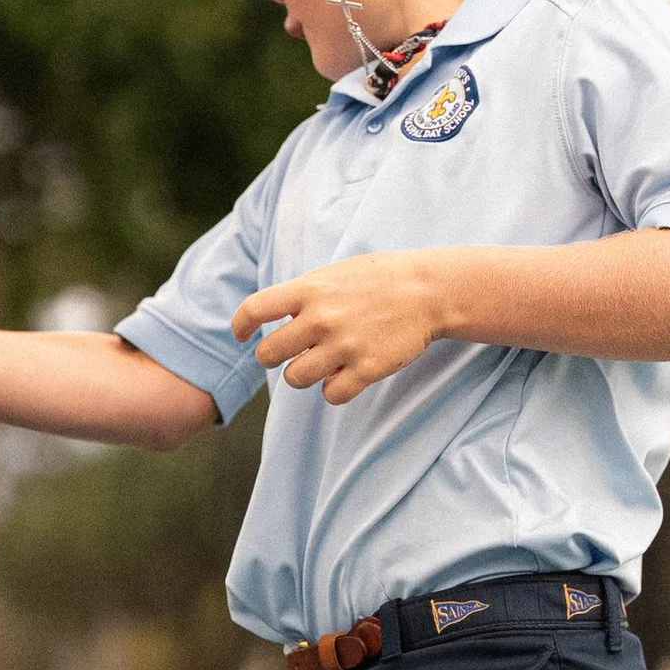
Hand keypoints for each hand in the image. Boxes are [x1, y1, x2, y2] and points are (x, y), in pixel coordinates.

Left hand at [233, 255, 443, 404]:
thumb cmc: (380, 279)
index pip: (255, 309)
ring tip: (318, 364)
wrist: (428, 291)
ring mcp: (344, 346)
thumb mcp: (335, 274)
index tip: (241, 335)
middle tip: (284, 354)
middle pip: (269, 354)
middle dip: (271, 357)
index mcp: (310, 290)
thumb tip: (276, 318)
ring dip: (302, 375)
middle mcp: (321, 319)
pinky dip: (333, 390)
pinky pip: (331, 395)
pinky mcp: (367, 369)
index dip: (240, 325)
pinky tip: (342, 377)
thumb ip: (305, 295)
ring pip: (296, 379)